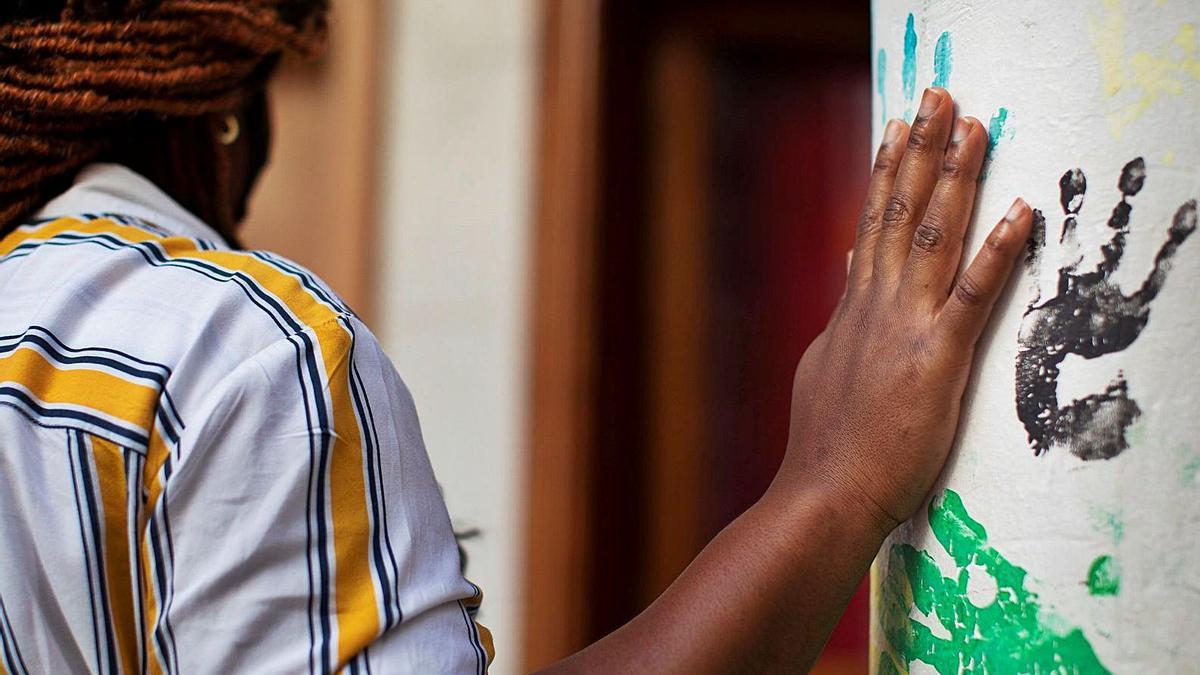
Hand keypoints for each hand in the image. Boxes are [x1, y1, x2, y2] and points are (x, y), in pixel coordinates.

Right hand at [770, 87, 1033, 535]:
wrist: (824, 490)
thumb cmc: (827, 442)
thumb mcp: (825, 364)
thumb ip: (844, 315)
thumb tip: (851, 266)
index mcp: (853, 307)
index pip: (873, 224)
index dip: (886, 171)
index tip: (896, 127)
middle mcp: (876, 304)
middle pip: (901, 211)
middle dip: (920, 149)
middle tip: (937, 96)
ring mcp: (905, 327)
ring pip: (933, 236)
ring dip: (954, 177)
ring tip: (972, 126)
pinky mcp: (937, 358)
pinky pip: (972, 295)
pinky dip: (996, 251)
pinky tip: (1019, 212)